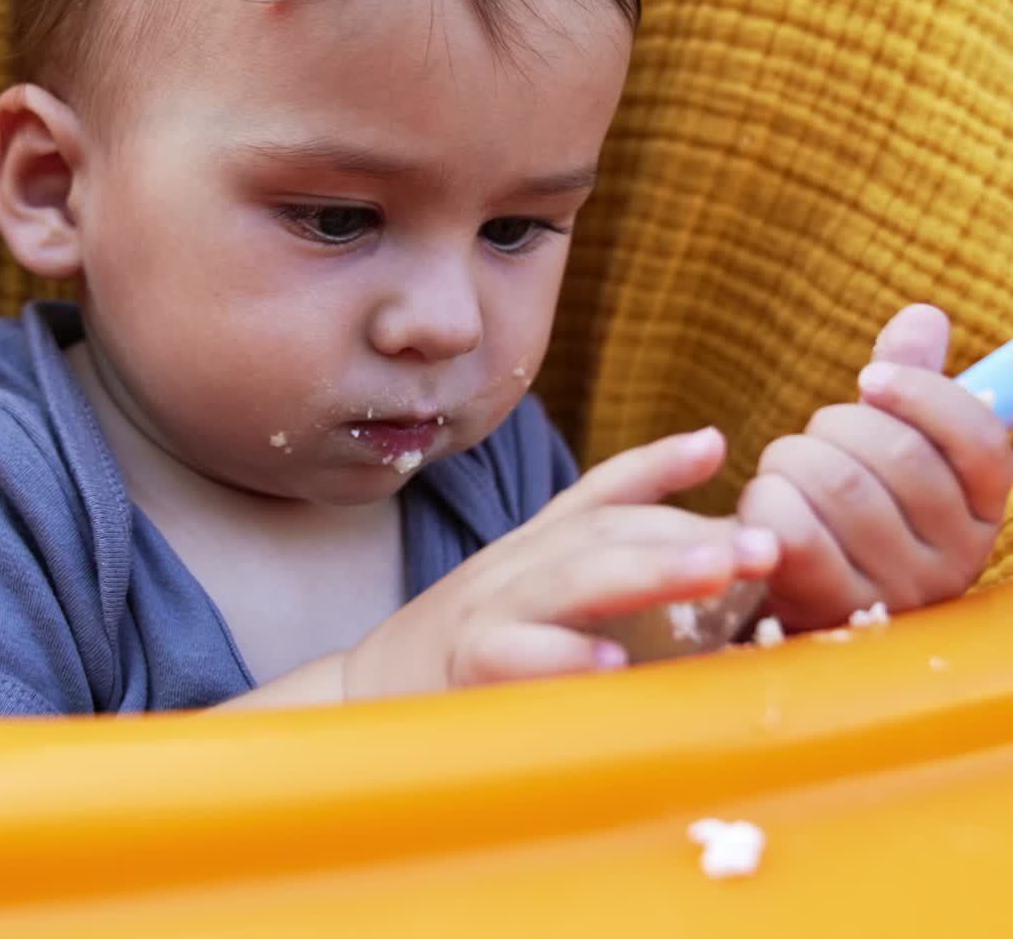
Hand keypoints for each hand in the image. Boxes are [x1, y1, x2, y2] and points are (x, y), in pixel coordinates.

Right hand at [342, 427, 779, 696]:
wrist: (371, 692)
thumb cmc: (477, 652)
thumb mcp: (538, 601)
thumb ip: (607, 586)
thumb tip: (712, 574)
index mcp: (538, 549)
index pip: (598, 495)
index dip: (656, 465)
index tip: (716, 444)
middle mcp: (515, 567)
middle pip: (602, 532)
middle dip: (685, 533)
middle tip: (764, 542)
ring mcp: (489, 612)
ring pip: (570, 580)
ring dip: (650, 570)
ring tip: (718, 570)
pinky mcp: (465, 667)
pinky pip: (515, 656)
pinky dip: (564, 658)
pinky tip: (615, 667)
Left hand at [737, 304, 1012, 630]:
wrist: (793, 599)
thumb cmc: (843, 514)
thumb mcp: (879, 450)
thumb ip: (907, 388)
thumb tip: (923, 317)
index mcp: (979, 510)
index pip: (983, 440)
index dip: (923, 394)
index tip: (868, 378)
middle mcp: (952, 558)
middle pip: (896, 455)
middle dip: (832, 426)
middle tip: (809, 440)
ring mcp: (895, 590)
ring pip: (838, 486)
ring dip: (790, 461)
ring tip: (782, 475)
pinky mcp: (830, 610)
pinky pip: (795, 530)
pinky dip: (766, 501)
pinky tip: (763, 505)